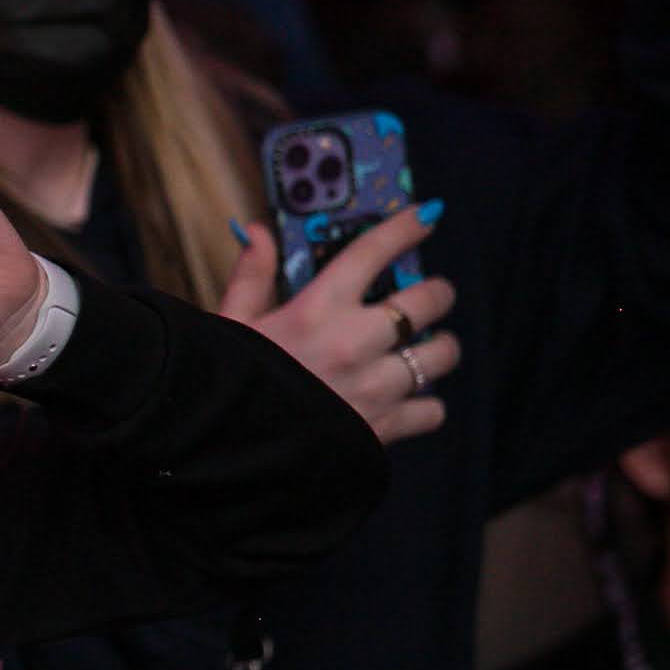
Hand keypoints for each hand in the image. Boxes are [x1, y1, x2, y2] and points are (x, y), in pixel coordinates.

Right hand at [219, 206, 459, 443]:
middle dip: (436, 294)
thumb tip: (257, 232)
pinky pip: (432, 409)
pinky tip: (408, 402)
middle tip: (430, 299)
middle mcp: (354, 341)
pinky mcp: (384, 427)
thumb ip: (251, 277)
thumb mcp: (231, 325)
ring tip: (426, 351)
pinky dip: (425, 406)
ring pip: (441, 355)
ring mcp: (374, 386)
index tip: (427, 216)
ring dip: (438, 349)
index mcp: (316, 309)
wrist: (228, 452)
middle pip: (427, 301)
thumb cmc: (228, 383)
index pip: (371, 253)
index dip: (404, 228)